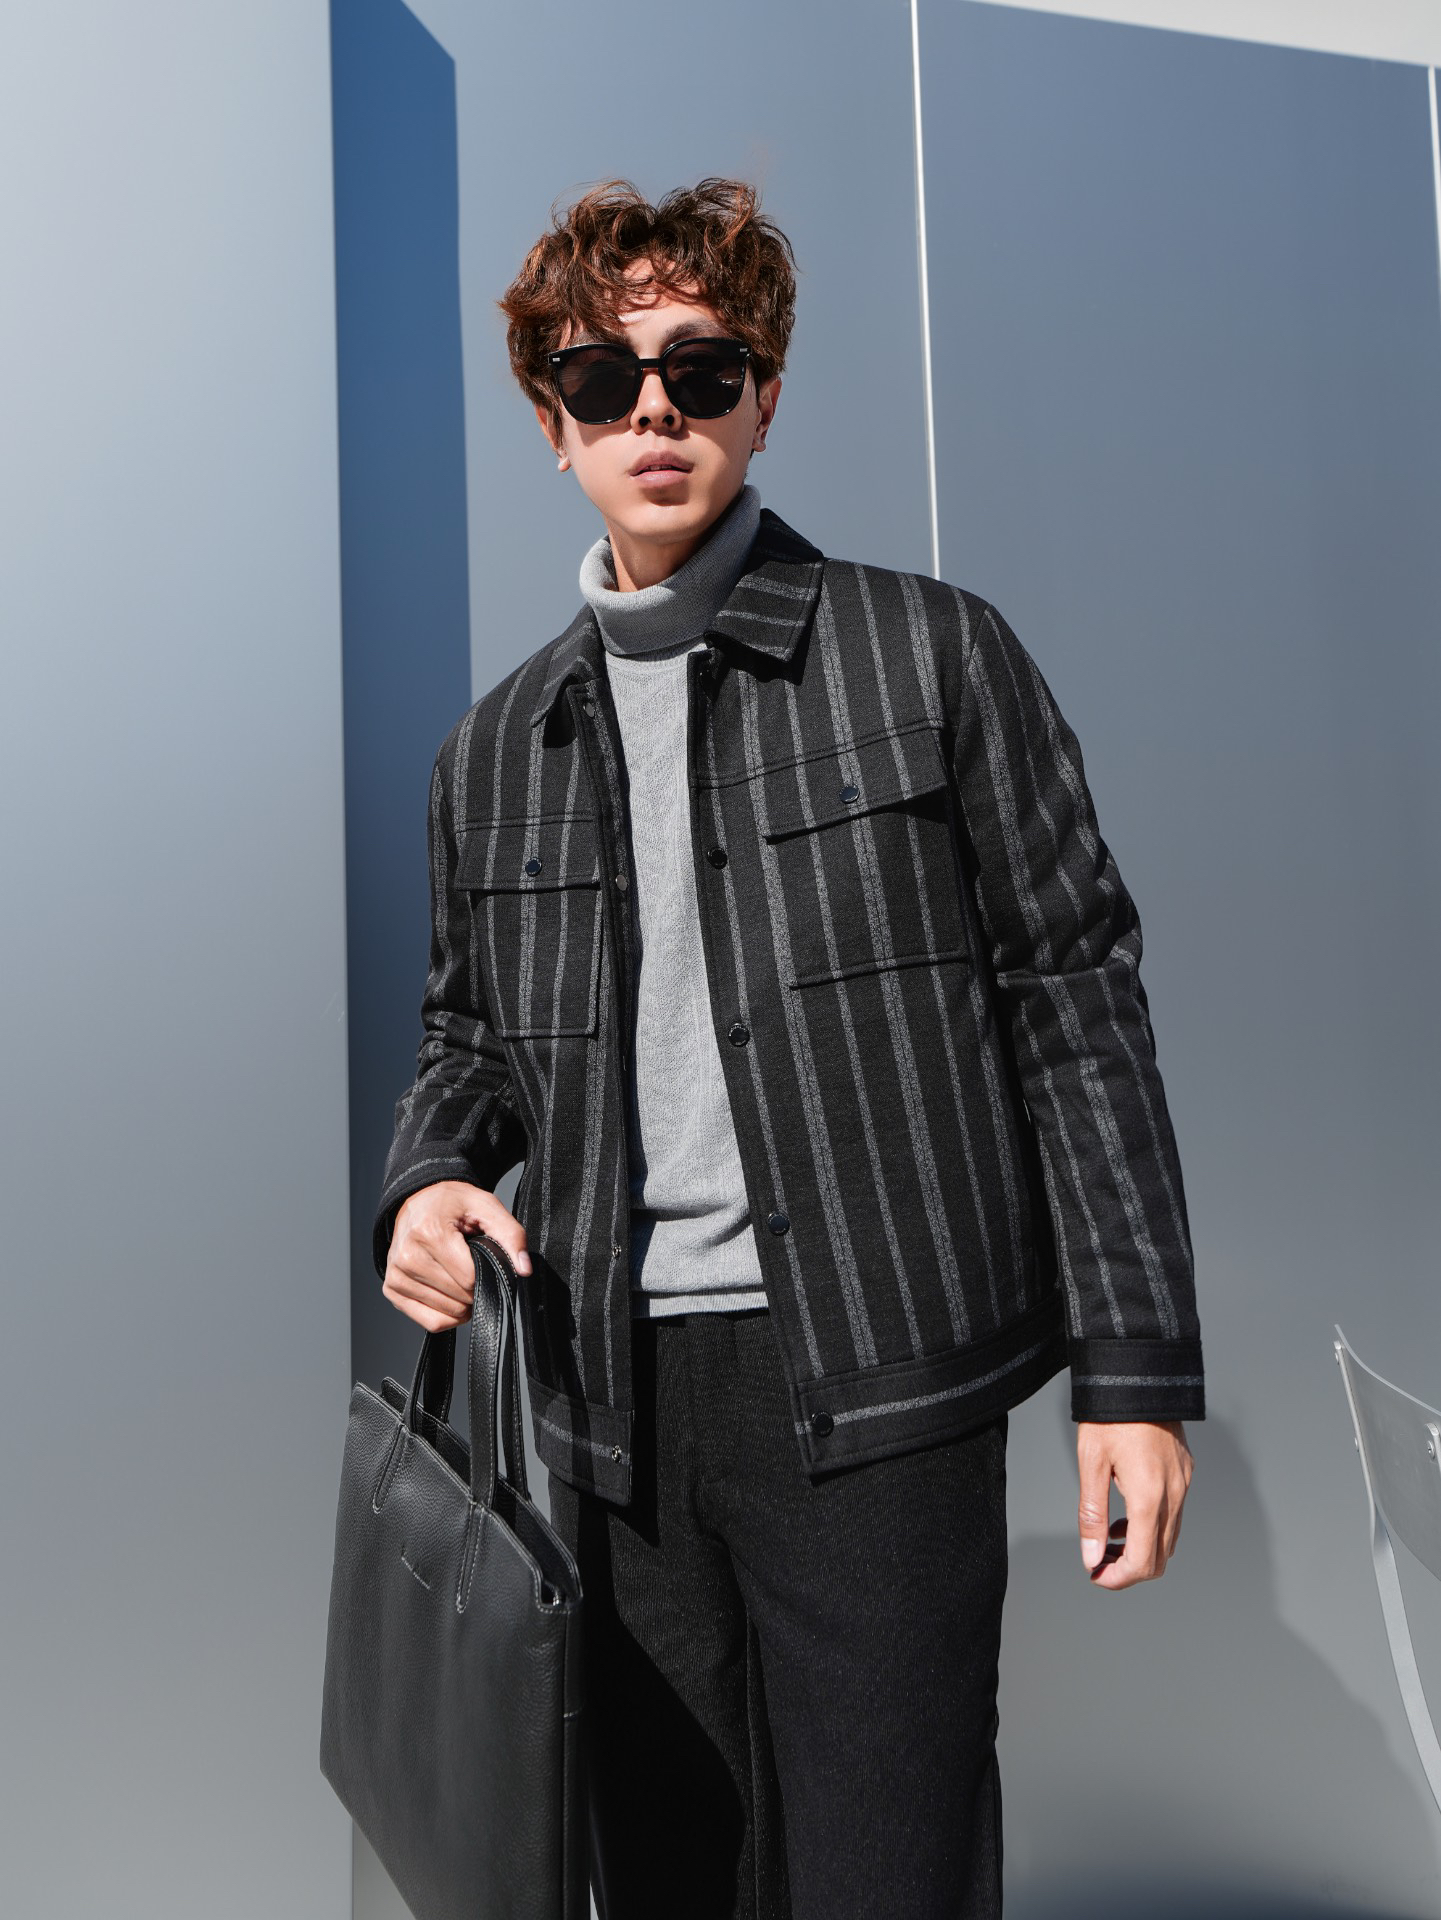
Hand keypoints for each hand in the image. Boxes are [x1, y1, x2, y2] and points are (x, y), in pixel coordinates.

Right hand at [382, 1180, 531, 1331]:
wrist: (417, 1199)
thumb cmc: (452, 1203)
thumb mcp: (486, 1206)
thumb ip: (511, 1235)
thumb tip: (524, 1270)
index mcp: (429, 1233)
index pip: (469, 1279)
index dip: (486, 1275)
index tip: (485, 1260)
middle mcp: (407, 1256)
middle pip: (459, 1299)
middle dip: (475, 1289)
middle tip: (472, 1265)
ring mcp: (396, 1275)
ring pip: (446, 1314)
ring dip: (462, 1303)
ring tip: (459, 1275)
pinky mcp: (392, 1289)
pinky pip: (430, 1322)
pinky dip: (448, 1315)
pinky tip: (451, 1294)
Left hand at [1076, 1420, 1192, 1589]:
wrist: (1139, 1374)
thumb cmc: (1110, 1415)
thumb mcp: (1091, 1463)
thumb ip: (1092, 1515)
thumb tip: (1092, 1558)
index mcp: (1150, 1495)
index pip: (1143, 1562)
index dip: (1118, 1579)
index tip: (1095, 1576)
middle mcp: (1175, 1493)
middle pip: (1160, 1558)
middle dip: (1130, 1569)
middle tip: (1099, 1563)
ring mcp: (1184, 1482)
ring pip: (1170, 1538)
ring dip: (1142, 1549)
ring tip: (1109, 1538)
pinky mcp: (1186, 1471)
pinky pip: (1174, 1514)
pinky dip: (1152, 1527)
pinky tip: (1127, 1516)